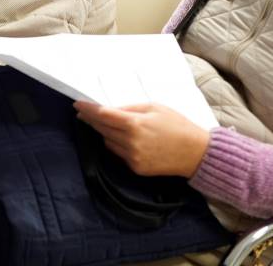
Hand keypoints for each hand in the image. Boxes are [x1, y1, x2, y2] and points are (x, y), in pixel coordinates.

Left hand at [74, 101, 209, 177]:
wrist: (195, 153)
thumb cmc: (177, 125)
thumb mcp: (154, 107)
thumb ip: (130, 109)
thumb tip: (110, 110)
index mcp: (135, 124)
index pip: (103, 115)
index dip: (88, 109)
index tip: (77, 104)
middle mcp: (131, 143)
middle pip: (102, 129)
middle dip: (91, 119)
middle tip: (83, 112)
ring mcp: (132, 158)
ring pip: (108, 142)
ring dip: (103, 132)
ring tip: (102, 123)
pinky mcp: (136, 168)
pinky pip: (118, 153)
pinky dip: (115, 144)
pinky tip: (118, 137)